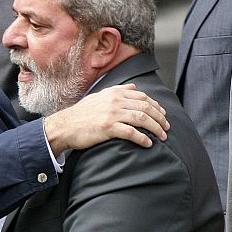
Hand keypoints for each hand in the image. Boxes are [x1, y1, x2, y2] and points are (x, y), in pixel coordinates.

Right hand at [43, 83, 168, 153]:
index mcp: (115, 93)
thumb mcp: (100, 96)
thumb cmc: (82, 114)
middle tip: (167, 128)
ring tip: (163, 137)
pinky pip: (131, 132)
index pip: (143, 97)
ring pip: (142, 119)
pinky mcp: (108, 128)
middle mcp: (115, 101)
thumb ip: (118, 91)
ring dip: (156, 128)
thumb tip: (134, 87)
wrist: (64, 126)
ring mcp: (112, 114)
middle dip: (160, 118)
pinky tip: (148, 143)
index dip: (156, 106)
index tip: (164, 115)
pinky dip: (142, 138)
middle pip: (146, 108)